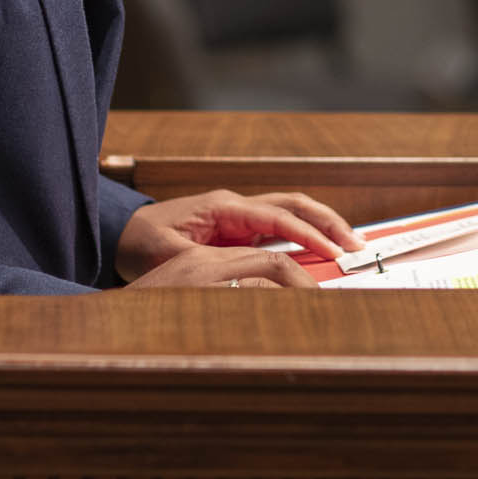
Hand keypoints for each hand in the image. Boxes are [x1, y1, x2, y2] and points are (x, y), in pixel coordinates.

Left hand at [115, 188, 364, 283]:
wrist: (121, 232)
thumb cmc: (140, 243)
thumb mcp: (167, 254)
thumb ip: (203, 261)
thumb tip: (238, 273)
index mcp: (223, 207)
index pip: (277, 217)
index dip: (307, 234)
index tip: (332, 251)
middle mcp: (237, 205)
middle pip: (294, 204)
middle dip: (328, 222)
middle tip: (357, 245)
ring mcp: (240, 214)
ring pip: (292, 211)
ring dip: (322, 225)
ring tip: (349, 246)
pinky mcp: (239, 227)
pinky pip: (280, 227)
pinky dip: (305, 235)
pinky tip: (322, 251)